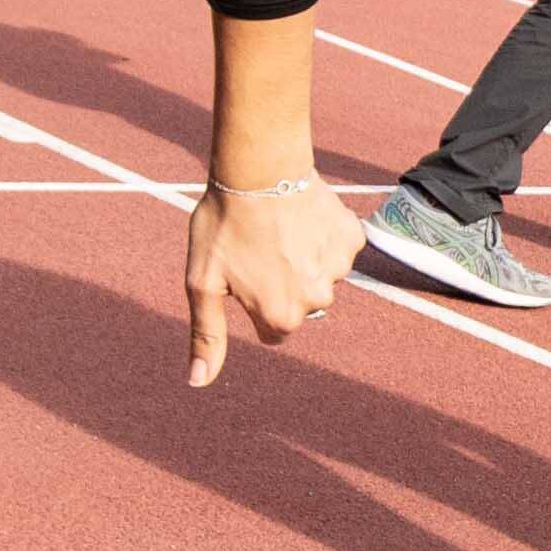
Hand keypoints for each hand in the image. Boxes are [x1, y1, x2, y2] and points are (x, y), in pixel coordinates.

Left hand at [186, 173, 357, 385]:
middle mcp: (317, 300)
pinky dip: (322, 237)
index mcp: (281, 317)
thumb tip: (198, 382)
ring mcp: (340, 269)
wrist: (259, 168)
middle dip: (281, 283)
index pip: (272, 328)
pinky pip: (338, 248)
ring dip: (302, 259)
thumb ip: (206, 335)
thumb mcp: (202, 282)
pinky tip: (300, 217)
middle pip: (299, 304)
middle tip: (259, 248)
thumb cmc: (223, 224)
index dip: (253, 301)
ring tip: (278, 229)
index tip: (242, 273)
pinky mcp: (352, 240)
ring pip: (319, 276)